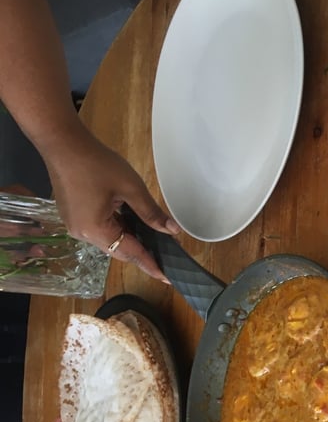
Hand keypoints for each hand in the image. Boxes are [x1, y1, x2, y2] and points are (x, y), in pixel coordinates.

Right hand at [42, 126, 177, 282]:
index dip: (152, 265)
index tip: (168, 278)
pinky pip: (101, 229)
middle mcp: (82, 233)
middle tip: (167, 255)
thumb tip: (172, 231)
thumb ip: (152, 213)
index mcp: (95, 230)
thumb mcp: (131, 188)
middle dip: (143, 252)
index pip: (131, 253)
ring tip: (155, 239)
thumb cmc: (96, 163)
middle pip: (119, 249)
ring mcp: (75, 225)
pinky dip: (119, 228)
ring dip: (131, 238)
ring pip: (110, 239)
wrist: (62, 142)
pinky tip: (134, 224)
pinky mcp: (74, 215)